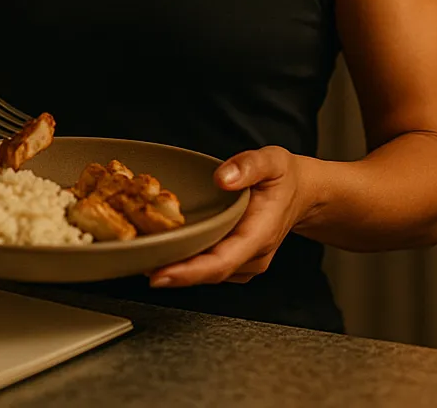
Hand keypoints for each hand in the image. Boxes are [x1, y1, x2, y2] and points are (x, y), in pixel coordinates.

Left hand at [147, 145, 309, 286]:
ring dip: (175, 268)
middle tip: (134, 264)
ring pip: (206, 272)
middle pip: (208, 273)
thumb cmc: (285, 177)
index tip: (159, 274)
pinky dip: (184, 261)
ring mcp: (244, 262)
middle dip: (172, 272)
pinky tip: (161, 250)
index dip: (189, 272)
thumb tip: (222, 178)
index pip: (221, 262)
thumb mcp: (273, 161)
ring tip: (139, 257)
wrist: (302, 193)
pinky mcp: (235, 260)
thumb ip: (248, 166)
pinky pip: (208, 265)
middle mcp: (252, 256)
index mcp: (260, 234)